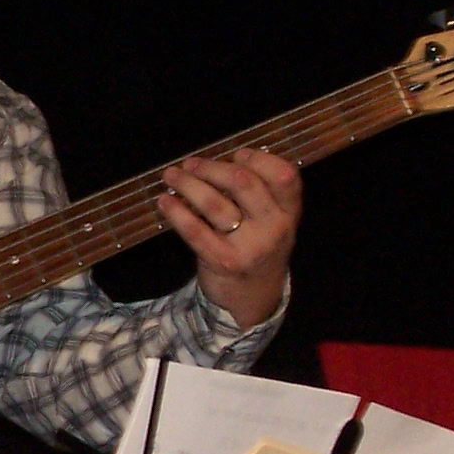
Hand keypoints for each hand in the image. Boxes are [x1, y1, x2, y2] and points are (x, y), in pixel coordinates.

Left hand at [156, 147, 301, 329]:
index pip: (285, 175)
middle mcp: (274, 228)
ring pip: (215, 204)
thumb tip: (220, 160)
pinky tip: (164, 201)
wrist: (253, 298)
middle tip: (191, 164)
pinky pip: (195, 230)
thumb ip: (259, 193)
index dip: (258, 158)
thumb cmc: (256, 248)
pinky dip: (176, 212)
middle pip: (244, 183)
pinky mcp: (223, 261)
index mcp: (289, 212)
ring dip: (188, 184)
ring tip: (171, 175)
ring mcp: (250, 246)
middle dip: (212, 168)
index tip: (236, 154)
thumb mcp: (271, 222)